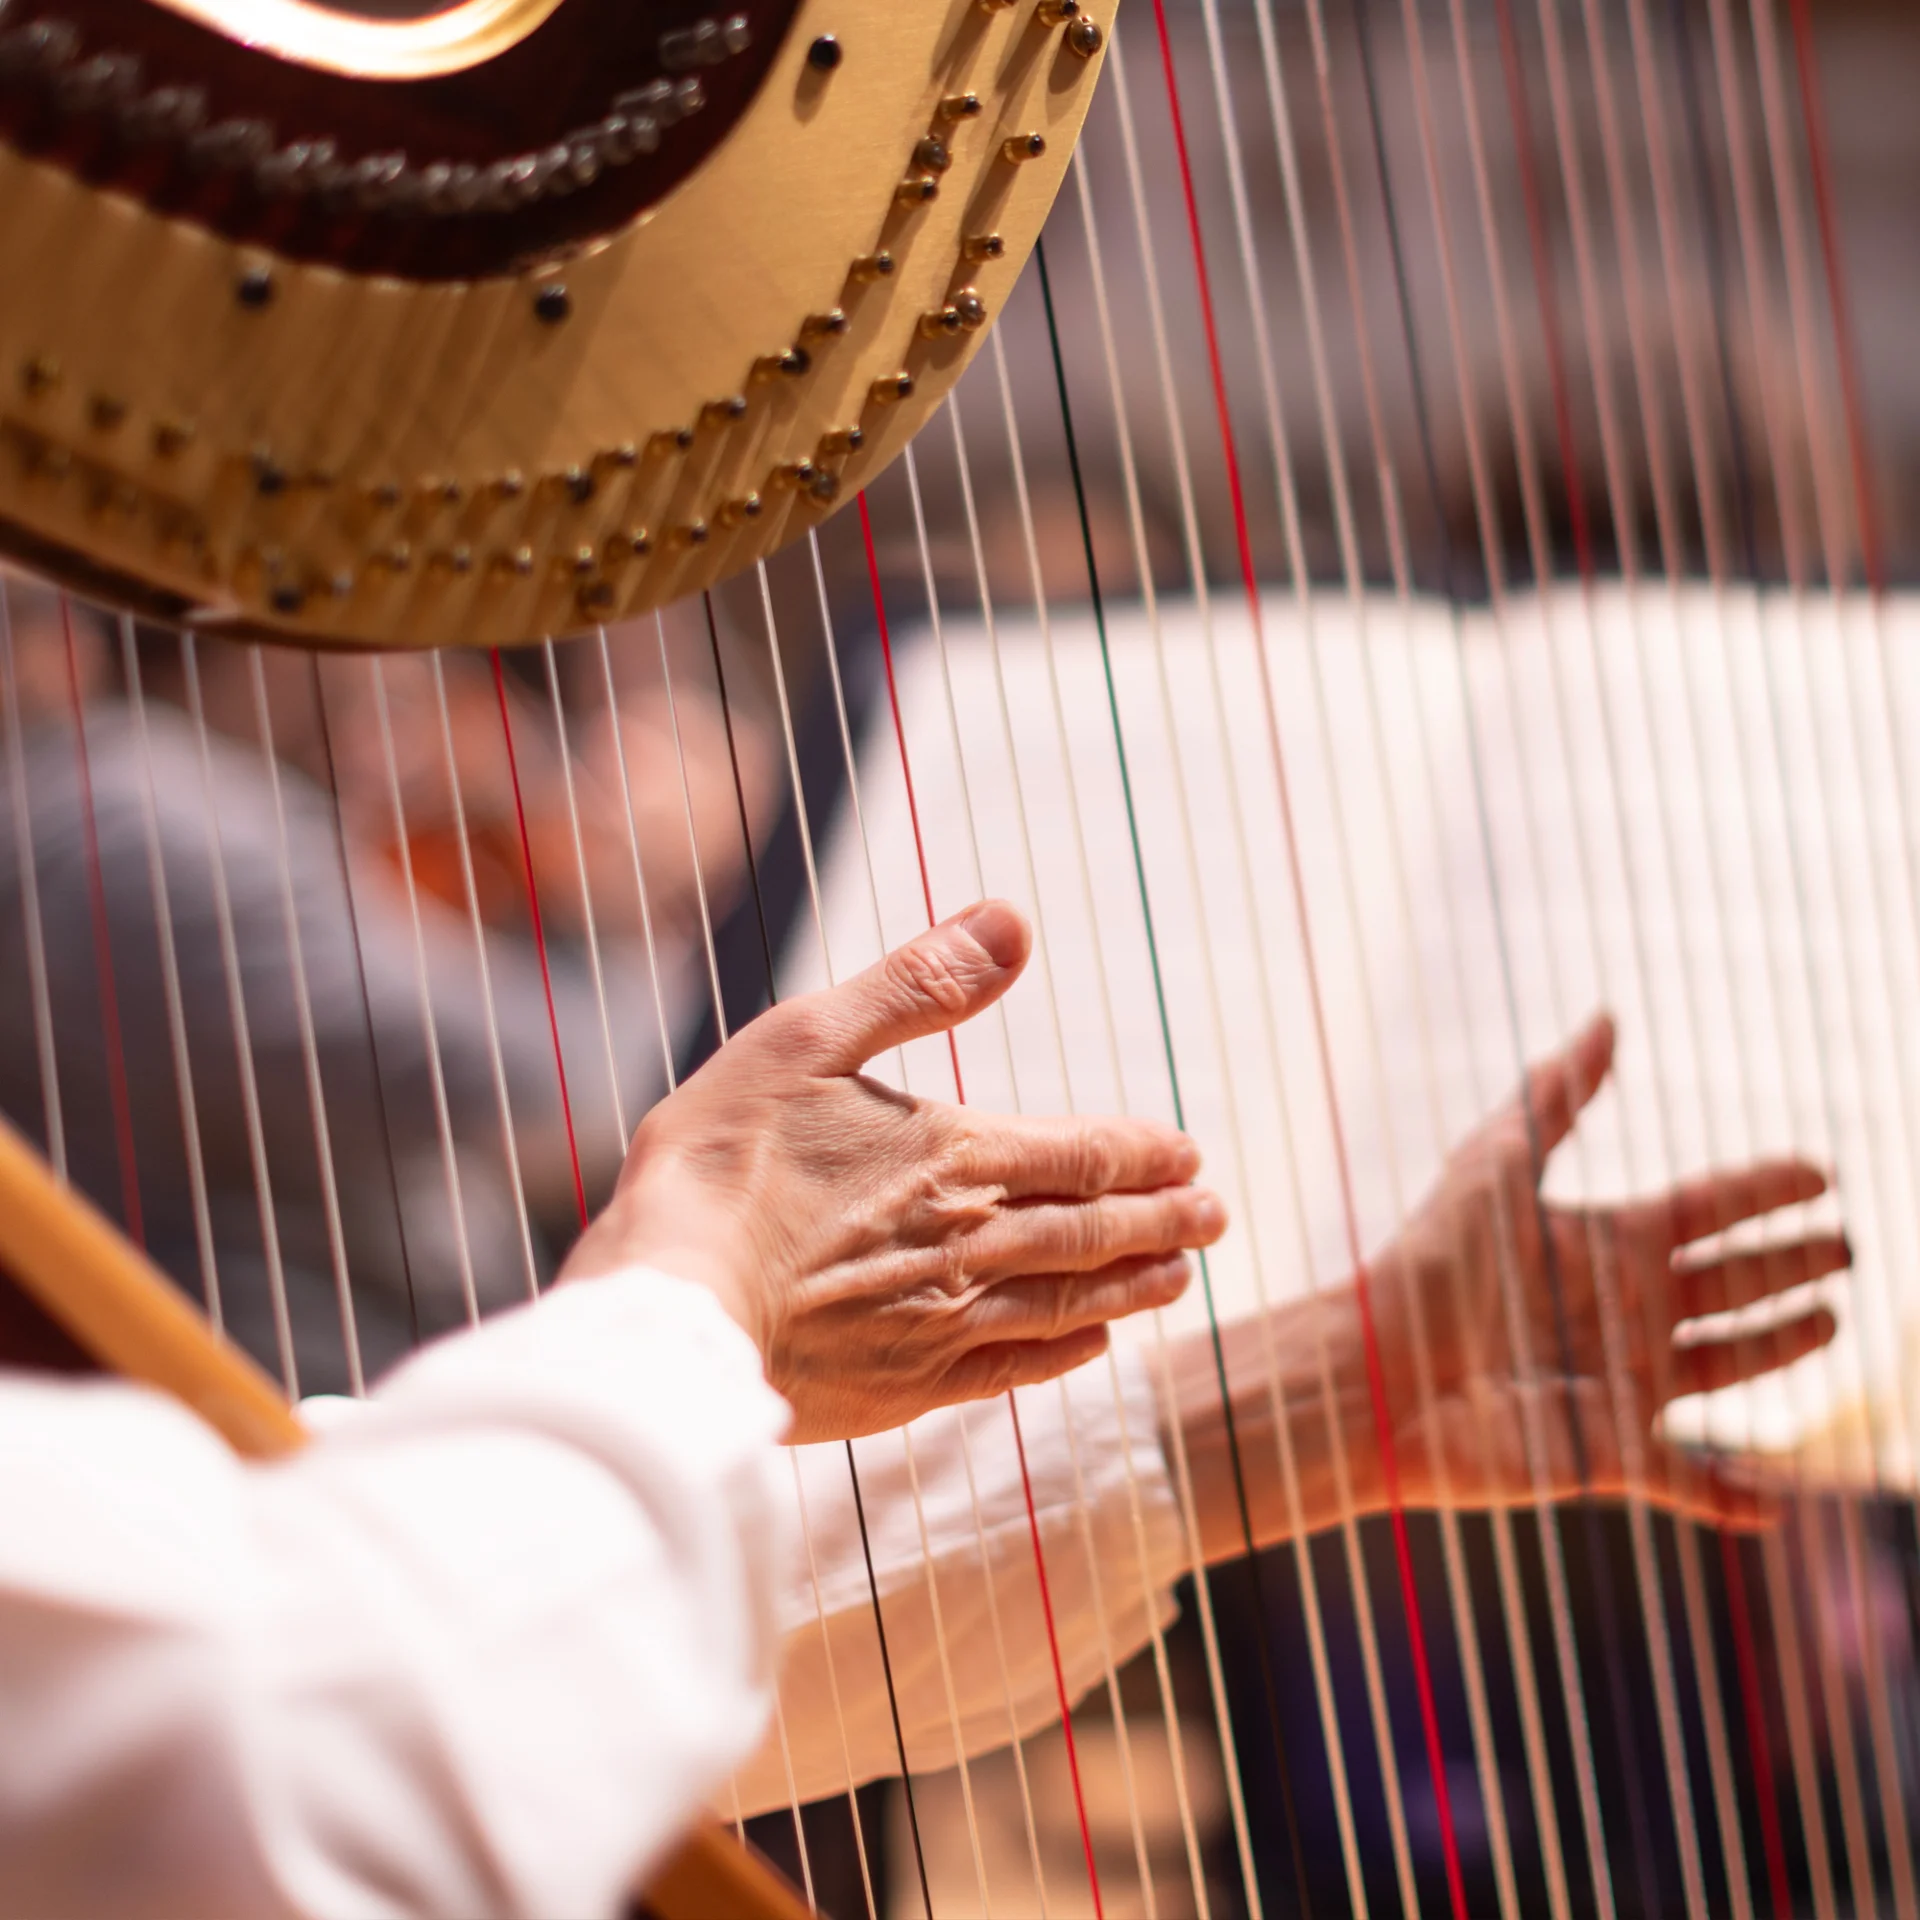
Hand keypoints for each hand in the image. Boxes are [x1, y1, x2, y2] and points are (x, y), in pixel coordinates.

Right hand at [562, 900, 1224, 1440]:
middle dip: (1164, 1220)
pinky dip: (1068, 1353)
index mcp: (954, 1154)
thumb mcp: (808, 1038)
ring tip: (1182, 1277)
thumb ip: (918, 982)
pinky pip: (1016, 1370)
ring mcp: (945, 1324)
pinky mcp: (909, 1388)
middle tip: (1216, 1217)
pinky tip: (1093, 1347)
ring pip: (1072, 1302)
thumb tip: (1013, 920)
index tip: (1189, 1154)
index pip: (1083, 1153)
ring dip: (1136, 1285)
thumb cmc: (720, 1163)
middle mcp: (972, 1242)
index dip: (1143, 1153)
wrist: (664, 1310)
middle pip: (1095, 1230)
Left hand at [1168, 1016, 1842, 1561]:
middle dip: (1788, 1264)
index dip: (1764, 1189)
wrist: (1382, 1370)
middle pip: (1731, 1282)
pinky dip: (1730, 1498)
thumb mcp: (1496, 1165)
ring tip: (1828, 1323)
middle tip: (1846, 1248)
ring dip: (1779, 1349)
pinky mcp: (1613, 1454)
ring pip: (1727, 1365)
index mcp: (1605, 1240)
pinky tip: (1775, 1504)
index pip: (1708, 1208)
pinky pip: (1688, 1481)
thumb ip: (1556, 1096)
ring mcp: (1623, 1382)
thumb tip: (1608, 1014)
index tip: (1821, 1171)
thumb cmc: (1434, 1263)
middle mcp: (1624, 1309)